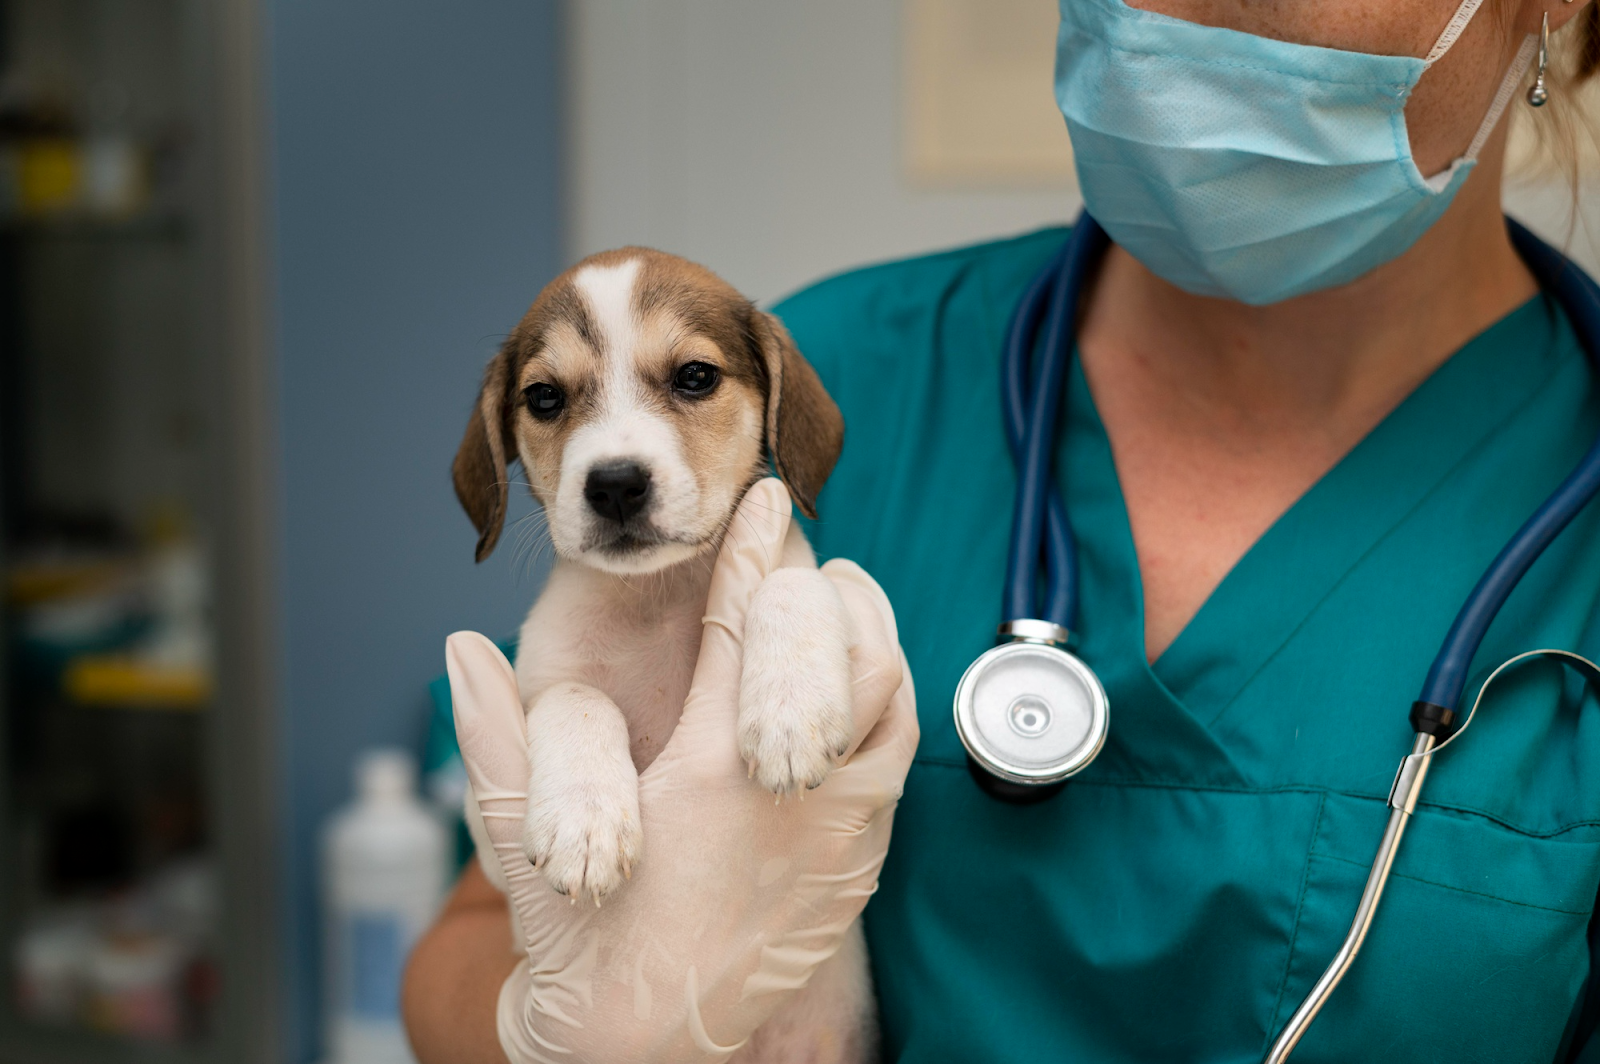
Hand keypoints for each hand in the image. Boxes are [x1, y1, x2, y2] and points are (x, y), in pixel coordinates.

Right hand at [446, 479, 917, 1062]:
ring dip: (867, 648)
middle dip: (829, 596)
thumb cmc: (585, 942)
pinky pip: (900, 766)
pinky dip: (884, 714)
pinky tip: (856, 698)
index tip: (763, 500)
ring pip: (890, 705)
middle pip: (845, 657)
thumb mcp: (524, 843)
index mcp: (704, 774)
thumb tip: (462, 646)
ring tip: (837, 615)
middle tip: (805, 562)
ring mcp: (837, 837)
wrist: (643, 1051)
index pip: (739, 632)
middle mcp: (786, 799)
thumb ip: (497, 739)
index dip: (751, 554)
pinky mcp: (860, 872)